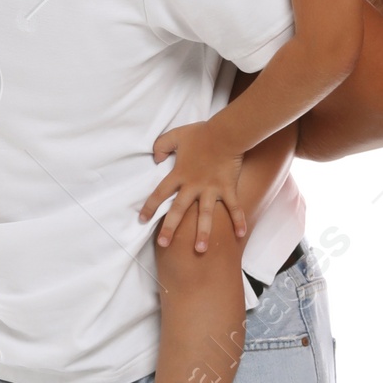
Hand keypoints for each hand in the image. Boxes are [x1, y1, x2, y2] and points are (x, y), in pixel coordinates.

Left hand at [139, 120, 247, 250]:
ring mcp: (211, 189)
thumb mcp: (175, 135)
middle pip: (178, 209)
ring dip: (203, 232)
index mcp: (180, 174)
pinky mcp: (228, 188)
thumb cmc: (201, 133)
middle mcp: (193, 185)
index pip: (160, 193)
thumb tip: (156, 159)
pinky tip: (240, 235)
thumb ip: (161, 145)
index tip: (142, 219)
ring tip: (200, 250)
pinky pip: (234, 207)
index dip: (150, 206)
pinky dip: (238, 220)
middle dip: (170, 227)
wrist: (226, 132)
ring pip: (205, 215)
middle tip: (164, 244)